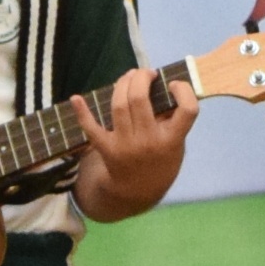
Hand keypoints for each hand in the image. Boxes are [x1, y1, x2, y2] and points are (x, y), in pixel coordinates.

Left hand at [76, 66, 201, 205]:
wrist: (137, 192)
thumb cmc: (161, 162)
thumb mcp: (176, 145)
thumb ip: (172, 121)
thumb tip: (161, 86)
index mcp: (172, 140)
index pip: (188, 110)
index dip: (183, 91)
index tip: (173, 84)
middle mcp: (148, 142)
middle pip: (140, 99)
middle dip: (140, 78)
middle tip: (144, 73)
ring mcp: (125, 145)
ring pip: (119, 105)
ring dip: (122, 84)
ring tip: (128, 78)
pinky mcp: (106, 148)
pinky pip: (91, 128)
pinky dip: (82, 113)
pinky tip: (76, 98)